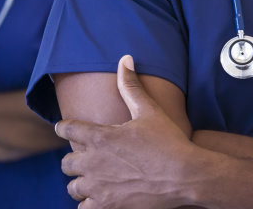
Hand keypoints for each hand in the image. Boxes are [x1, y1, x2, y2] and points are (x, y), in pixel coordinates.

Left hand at [57, 55, 208, 208]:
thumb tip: (125, 58)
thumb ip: (131, 86)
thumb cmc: (169, 142)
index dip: (64, 128)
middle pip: (66, 163)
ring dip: (81, 183)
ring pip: (73, 187)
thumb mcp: (150, 110)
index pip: (65, 129)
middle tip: (88, 158)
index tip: (67, 129)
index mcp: (99, 137)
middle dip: (74, 159)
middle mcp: (93, 163)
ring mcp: (99, 187)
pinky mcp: (108, 207)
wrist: (187, 177)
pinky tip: (101, 198)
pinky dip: (90, 204)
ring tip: (95, 180)